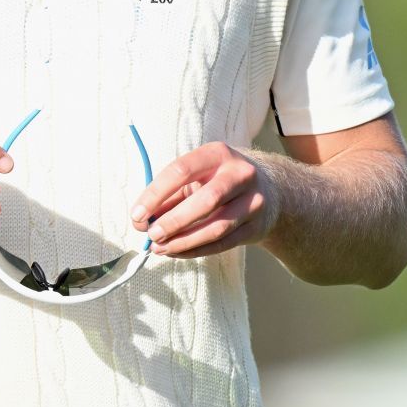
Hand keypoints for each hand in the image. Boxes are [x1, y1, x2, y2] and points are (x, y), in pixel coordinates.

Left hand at [129, 142, 277, 258]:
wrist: (269, 191)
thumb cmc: (219, 181)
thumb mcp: (196, 178)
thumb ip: (168, 197)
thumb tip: (141, 222)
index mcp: (217, 154)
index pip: (182, 171)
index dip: (156, 194)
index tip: (137, 214)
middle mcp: (240, 174)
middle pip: (206, 200)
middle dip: (174, 220)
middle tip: (151, 235)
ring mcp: (253, 201)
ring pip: (217, 227)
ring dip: (184, 241)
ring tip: (160, 248)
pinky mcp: (257, 226)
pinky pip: (223, 243)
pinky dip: (196, 250)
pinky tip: (177, 252)